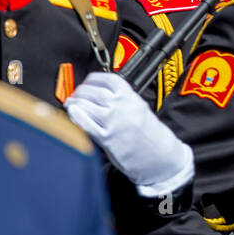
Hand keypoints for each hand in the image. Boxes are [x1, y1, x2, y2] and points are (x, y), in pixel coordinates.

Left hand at [65, 72, 193, 195]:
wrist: (161, 155)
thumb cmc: (152, 135)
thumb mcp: (141, 109)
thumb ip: (123, 101)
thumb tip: (100, 95)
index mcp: (133, 98)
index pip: (108, 80)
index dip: (94, 79)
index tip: (88, 82)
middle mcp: (123, 107)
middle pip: (93, 91)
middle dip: (81, 91)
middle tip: (77, 94)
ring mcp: (114, 122)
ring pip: (86, 105)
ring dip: (75, 102)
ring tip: (72, 104)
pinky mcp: (107, 138)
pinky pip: (85, 123)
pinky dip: (75, 116)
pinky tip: (73, 114)